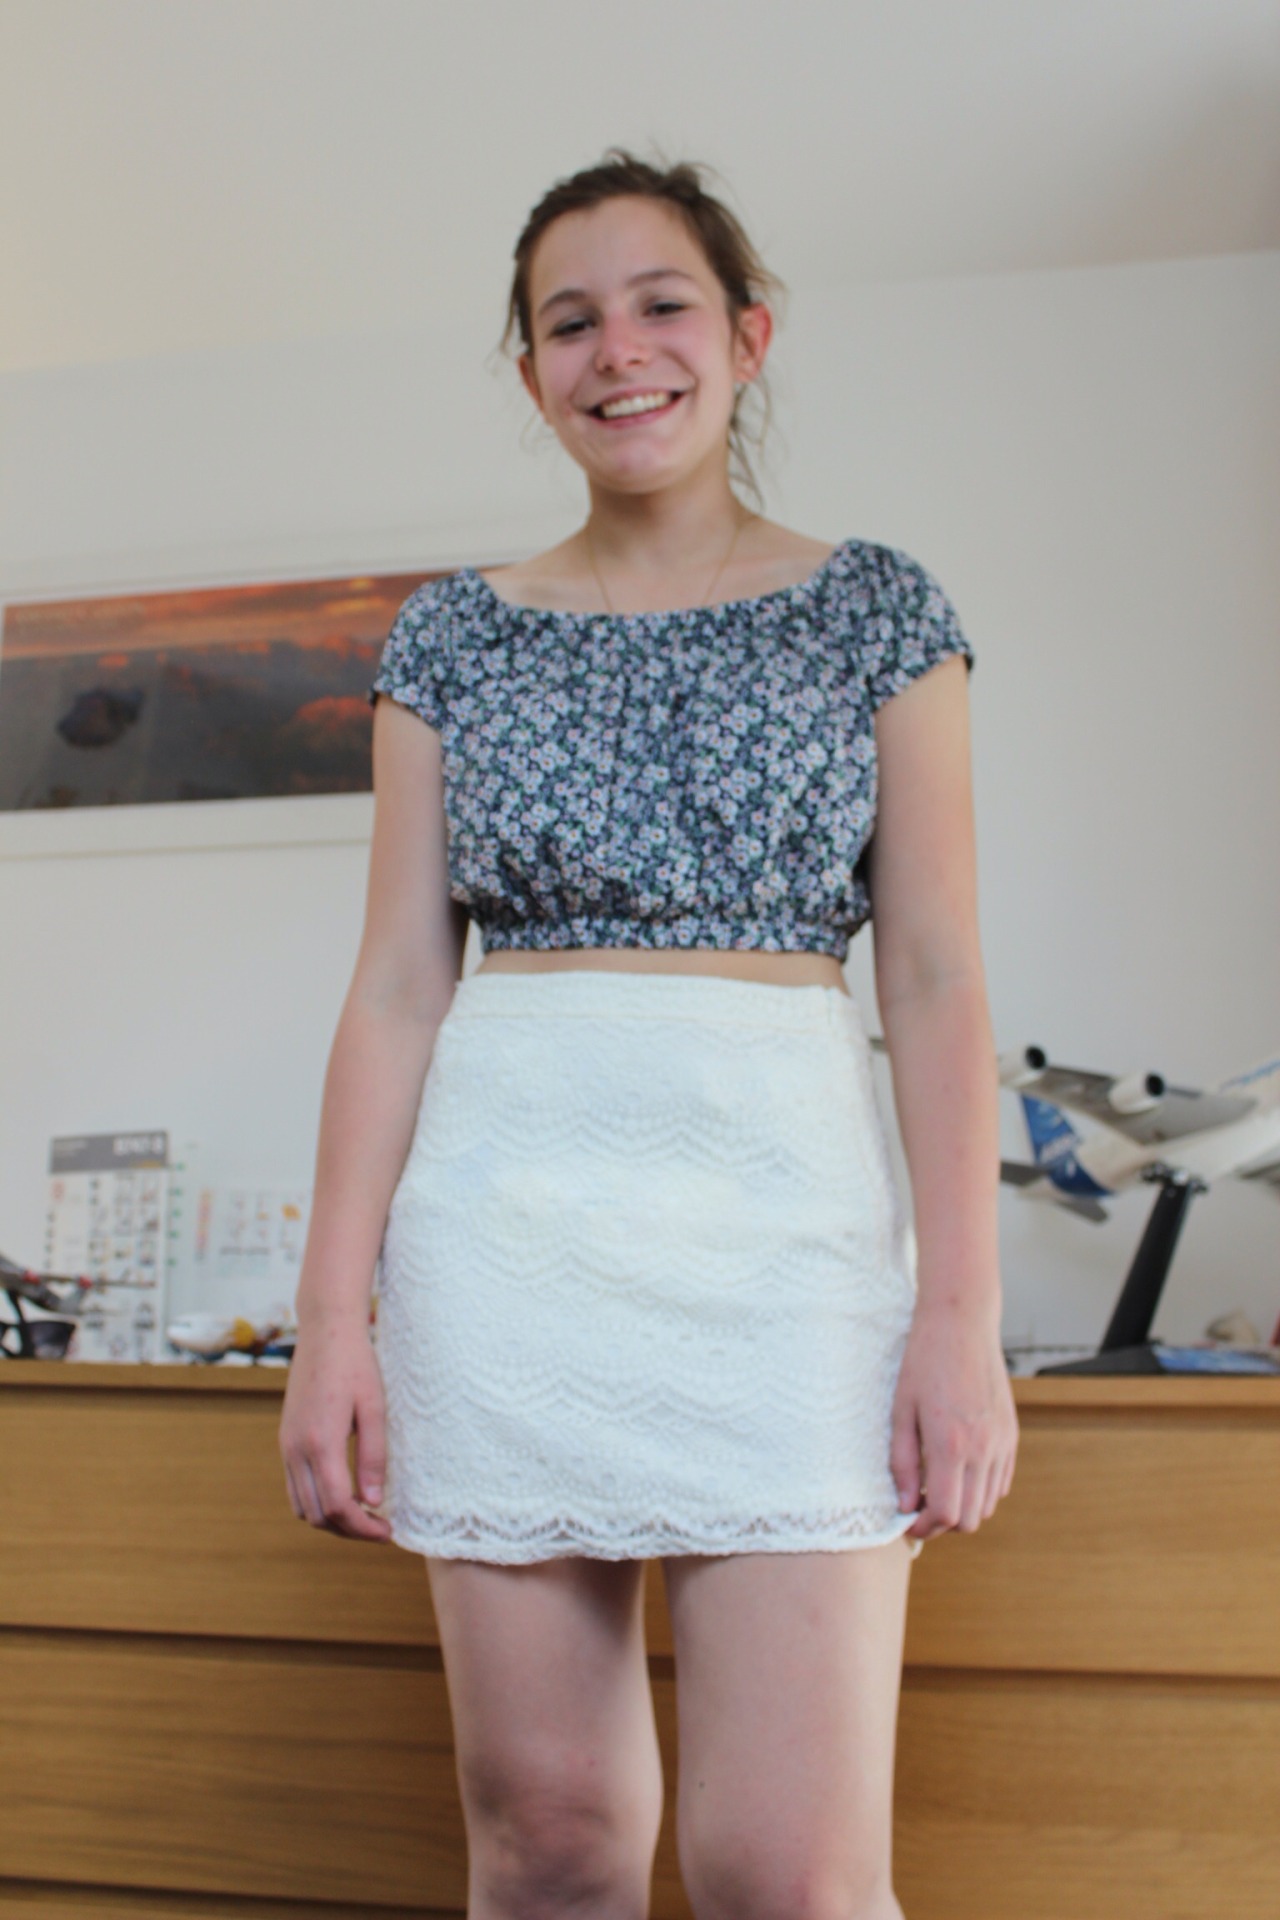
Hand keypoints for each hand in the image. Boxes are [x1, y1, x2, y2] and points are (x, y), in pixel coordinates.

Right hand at [279, 1311, 391, 1542]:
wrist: (325, 1331)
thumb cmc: (356, 1365)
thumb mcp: (374, 1407)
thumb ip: (373, 1456)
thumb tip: (373, 1502)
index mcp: (320, 1442)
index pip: (337, 1506)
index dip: (363, 1528)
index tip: (387, 1532)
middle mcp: (296, 1449)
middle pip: (316, 1515)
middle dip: (348, 1530)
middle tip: (379, 1528)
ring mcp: (286, 1446)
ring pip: (301, 1506)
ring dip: (330, 1519)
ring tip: (363, 1514)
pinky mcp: (285, 1440)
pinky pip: (295, 1487)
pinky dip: (316, 1502)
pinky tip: (343, 1493)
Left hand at [889, 1295, 1018, 1542]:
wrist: (962, 1323)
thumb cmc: (924, 1362)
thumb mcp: (901, 1410)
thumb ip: (902, 1462)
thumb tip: (904, 1505)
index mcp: (951, 1445)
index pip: (945, 1514)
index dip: (924, 1527)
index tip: (907, 1521)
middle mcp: (983, 1450)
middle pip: (970, 1519)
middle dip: (942, 1522)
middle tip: (918, 1507)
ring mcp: (1002, 1443)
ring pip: (988, 1504)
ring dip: (962, 1506)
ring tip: (936, 1487)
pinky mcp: (1011, 1434)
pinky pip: (1001, 1481)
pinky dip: (981, 1489)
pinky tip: (958, 1471)